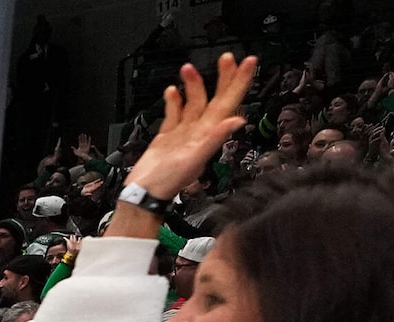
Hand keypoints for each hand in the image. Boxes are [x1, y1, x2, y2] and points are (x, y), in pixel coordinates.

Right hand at [127, 56, 259, 203]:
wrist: (145, 193)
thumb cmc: (168, 181)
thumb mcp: (195, 160)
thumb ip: (215, 138)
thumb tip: (237, 120)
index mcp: (208, 133)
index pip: (229, 101)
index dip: (240, 82)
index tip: (248, 63)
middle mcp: (199, 130)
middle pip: (216, 97)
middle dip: (223, 76)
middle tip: (227, 57)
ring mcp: (184, 132)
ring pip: (193, 101)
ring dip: (193, 83)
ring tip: (188, 68)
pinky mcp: (167, 136)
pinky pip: (173, 113)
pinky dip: (173, 100)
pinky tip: (171, 90)